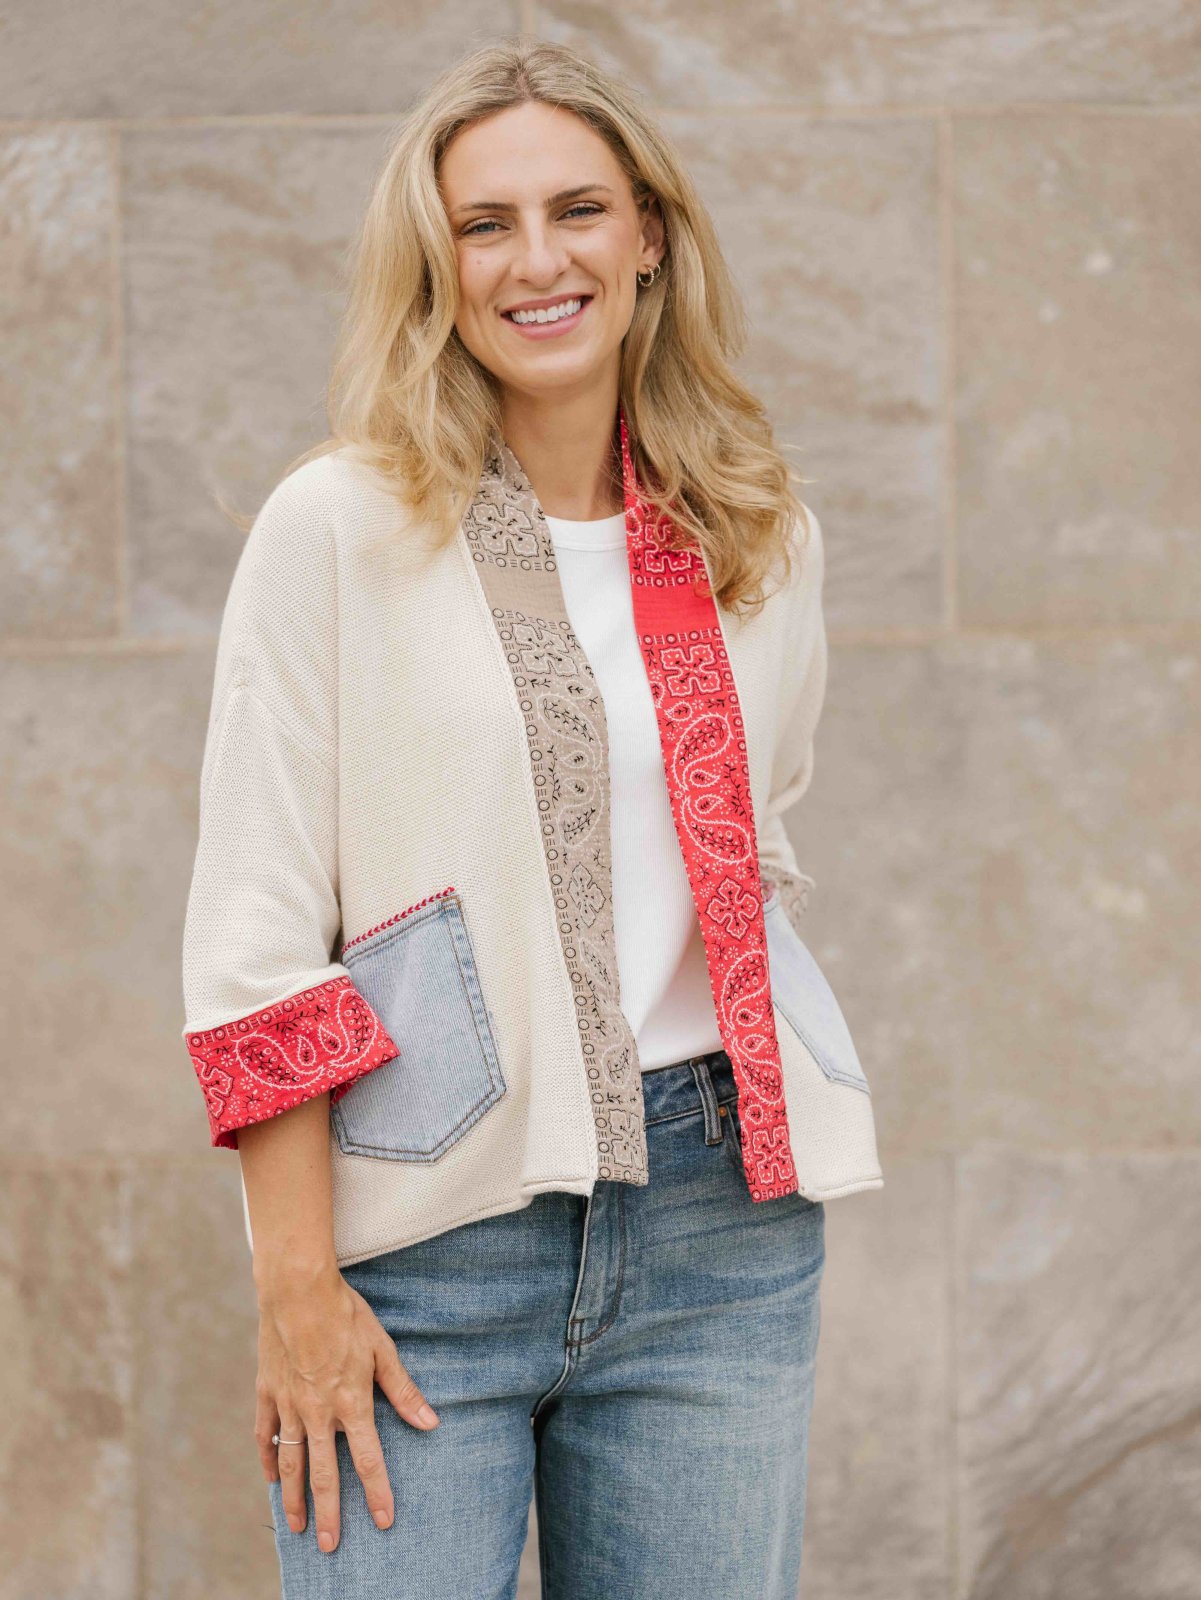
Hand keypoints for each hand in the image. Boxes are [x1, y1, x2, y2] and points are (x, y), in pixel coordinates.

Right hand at [253, 1265, 439, 1552]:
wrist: (298, 1291)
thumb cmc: (347, 1315)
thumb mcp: (383, 1349)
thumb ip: (403, 1391)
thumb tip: (430, 1423)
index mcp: (351, 1403)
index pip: (368, 1460)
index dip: (378, 1493)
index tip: (384, 1521)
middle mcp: (318, 1413)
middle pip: (324, 1474)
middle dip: (330, 1513)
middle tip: (331, 1547)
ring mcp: (289, 1405)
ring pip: (290, 1463)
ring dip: (295, 1498)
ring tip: (297, 1527)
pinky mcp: (267, 1392)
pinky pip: (264, 1433)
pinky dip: (268, 1457)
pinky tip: (271, 1477)